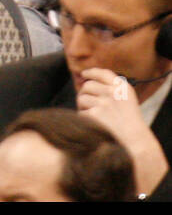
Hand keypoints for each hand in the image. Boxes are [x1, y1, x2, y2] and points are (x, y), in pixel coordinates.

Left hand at [77, 68, 168, 195]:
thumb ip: (111, 89)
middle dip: (85, 93)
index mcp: (122, 87)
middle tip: (89, 104)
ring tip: (94, 115)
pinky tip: (94, 124)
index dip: (91, 72)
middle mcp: (113, 92)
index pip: (103, 73)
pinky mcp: (94, 114)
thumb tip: (86, 82)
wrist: (135, 141)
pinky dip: (84, 118)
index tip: (84, 74)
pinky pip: (80, 112)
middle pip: (88, 85)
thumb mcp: (126, 100)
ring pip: (81, 98)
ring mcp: (103, 102)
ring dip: (83, 106)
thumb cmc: (129, 123)